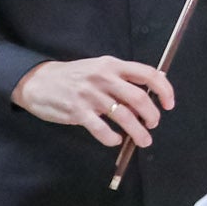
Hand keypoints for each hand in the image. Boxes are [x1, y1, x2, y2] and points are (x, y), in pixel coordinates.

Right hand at [12, 56, 174, 149]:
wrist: (38, 81)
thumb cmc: (73, 76)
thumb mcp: (99, 68)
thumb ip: (122, 78)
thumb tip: (150, 92)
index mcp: (112, 65)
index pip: (148, 74)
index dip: (164, 90)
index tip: (169, 104)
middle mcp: (103, 78)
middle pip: (139, 98)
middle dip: (152, 116)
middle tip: (153, 125)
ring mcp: (90, 95)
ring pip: (124, 116)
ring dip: (138, 132)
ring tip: (142, 140)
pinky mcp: (77, 111)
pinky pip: (102, 130)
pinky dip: (112, 138)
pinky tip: (115, 140)